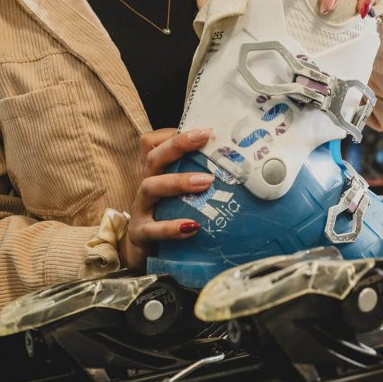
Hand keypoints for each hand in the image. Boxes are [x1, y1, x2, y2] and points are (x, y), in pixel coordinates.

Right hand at [120, 127, 213, 269]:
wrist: (142, 252)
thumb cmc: (168, 216)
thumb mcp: (181, 194)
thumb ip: (201, 178)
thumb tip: (241, 167)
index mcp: (156, 173)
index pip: (154, 143)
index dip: (174, 133)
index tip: (205, 130)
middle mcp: (147, 184)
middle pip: (154, 157)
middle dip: (178, 145)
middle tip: (204, 137)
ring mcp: (142, 208)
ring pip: (151, 187)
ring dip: (178, 181)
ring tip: (205, 182)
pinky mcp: (141, 233)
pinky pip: (153, 229)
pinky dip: (171, 228)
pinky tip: (191, 227)